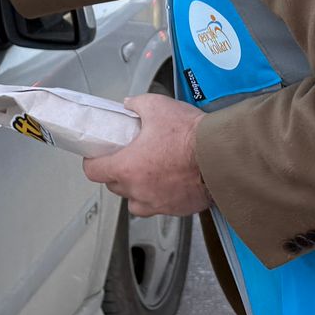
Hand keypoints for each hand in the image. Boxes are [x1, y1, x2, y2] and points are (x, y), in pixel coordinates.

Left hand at [82, 93, 211, 219]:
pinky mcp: (176, 209)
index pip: (93, 172)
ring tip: (149, 172)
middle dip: (117, 172)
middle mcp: (139, 190)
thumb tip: (130, 105)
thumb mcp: (157, 107)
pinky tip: (169, 181)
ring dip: (137, 188)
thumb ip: (137, 104)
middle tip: (128, 157)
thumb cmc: (191, 136)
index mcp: (127, 167)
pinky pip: (159, 206)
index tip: (98, 155)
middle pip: (114, 186)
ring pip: (135, 201)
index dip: (93, 161)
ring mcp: (157, 203)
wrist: (221, 156)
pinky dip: (160, 196)